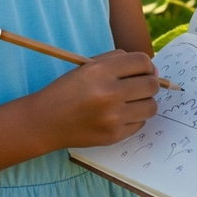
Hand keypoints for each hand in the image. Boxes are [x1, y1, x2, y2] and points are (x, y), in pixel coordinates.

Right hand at [31, 50, 159, 148]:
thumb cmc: (68, 90)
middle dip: (150, 83)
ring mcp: (113, 117)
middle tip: (141, 85)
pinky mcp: (114, 135)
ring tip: (131, 101)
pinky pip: (140, 123)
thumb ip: (117, 60)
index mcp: (100, 70)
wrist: (46, 120)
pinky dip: (134, 117)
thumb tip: (150, 68)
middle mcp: (108, 93)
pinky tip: (120, 114)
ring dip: (145, 102)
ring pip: (151, 106)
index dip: (146, 65)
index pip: (142, 62)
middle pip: (151, 85)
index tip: (144, 70)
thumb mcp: (87, 66)